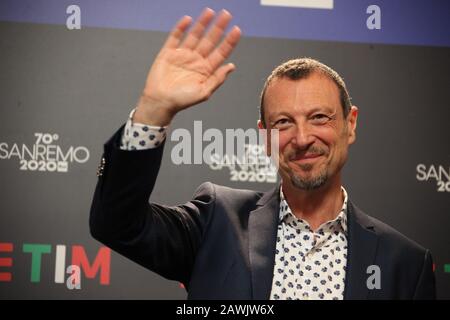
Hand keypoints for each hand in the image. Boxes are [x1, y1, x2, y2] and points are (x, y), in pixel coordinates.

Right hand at [134, 8, 240, 125]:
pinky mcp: (169, 52)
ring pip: (195, 35)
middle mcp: (196, 60)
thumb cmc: (182, 101)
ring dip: (202, 24)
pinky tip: (188, 20)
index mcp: (206, 69)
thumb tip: (231, 66)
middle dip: (218, 27)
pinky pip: (175, 37)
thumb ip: (217, 79)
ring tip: (210, 12)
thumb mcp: (204, 92)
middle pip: (210, 40)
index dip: (229, 41)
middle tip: (227, 14)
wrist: (161, 102)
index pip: (221, 52)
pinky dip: (181, 28)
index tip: (236, 30)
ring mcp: (183, 55)